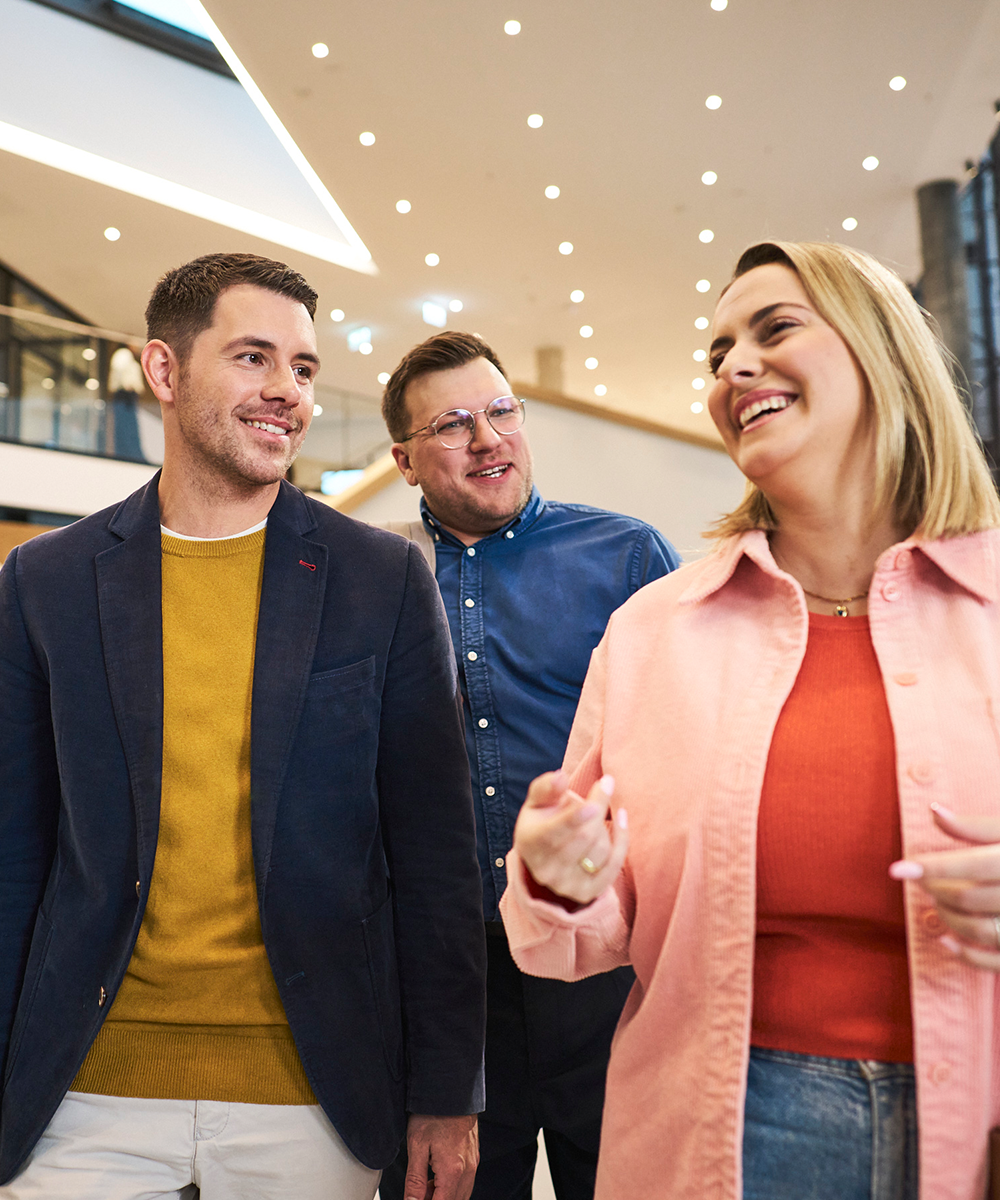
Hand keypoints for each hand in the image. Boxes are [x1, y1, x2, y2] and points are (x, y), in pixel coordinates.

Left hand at [402, 1113, 477, 1199]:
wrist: (451, 1090)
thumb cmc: (433, 1113)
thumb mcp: (417, 1146)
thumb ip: (415, 1180)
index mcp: (452, 1171)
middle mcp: (467, 1170)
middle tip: (419, 1194)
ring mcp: (473, 1163)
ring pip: (461, 1195)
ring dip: (444, 1196)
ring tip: (425, 1187)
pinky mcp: (474, 1156)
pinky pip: (465, 1182)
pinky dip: (451, 1187)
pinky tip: (436, 1177)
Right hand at [513, 770, 628, 904]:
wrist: (545, 858)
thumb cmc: (543, 821)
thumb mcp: (538, 802)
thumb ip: (546, 787)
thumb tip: (560, 777)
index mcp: (529, 844)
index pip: (555, 831)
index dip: (577, 815)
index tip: (600, 789)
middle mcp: (545, 870)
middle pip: (585, 836)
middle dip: (599, 806)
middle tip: (606, 784)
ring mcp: (566, 885)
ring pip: (600, 850)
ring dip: (605, 824)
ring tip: (597, 812)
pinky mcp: (586, 893)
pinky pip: (613, 866)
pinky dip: (622, 840)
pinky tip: (622, 819)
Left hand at [890, 804, 999, 970]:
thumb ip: (976, 826)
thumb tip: (933, 811)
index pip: (972, 865)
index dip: (932, 867)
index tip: (897, 868)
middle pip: (970, 898)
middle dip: (937, 890)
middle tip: (921, 881)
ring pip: (981, 929)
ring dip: (948, 920)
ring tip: (933, 905)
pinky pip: (998, 962)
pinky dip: (968, 956)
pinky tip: (945, 941)